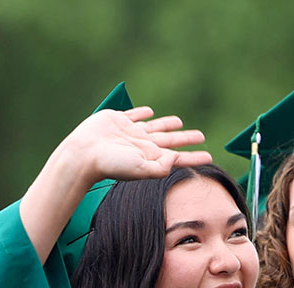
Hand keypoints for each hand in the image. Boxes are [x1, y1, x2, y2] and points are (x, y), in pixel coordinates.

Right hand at [62, 106, 211, 184]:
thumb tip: (176, 158)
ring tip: (179, 122)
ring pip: (155, 127)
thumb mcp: (140, 169)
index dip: (194, 156)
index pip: (178, 157)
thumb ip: (161, 167)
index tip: (209, 156)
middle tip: (201, 136)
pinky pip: (134, 115)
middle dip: (186, 139)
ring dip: (167, 125)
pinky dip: (142, 113)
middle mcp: (142, 145)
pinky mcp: (117, 121)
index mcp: (150, 157)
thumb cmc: (111, 164)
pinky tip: (149, 112)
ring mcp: (130, 132)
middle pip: (170, 140)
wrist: (83, 154)